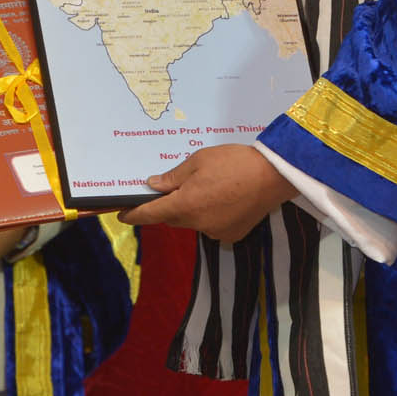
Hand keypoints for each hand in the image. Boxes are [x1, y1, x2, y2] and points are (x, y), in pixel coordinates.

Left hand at [117, 144, 296, 243]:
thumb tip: (154, 185)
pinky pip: (211, 225)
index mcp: (185, 204)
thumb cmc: (235, 162)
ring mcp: (215, 231)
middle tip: (173, 187)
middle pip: (172, 217)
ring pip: (192, 221)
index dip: (133, 215)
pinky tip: (222, 198)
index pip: (150, 214)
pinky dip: (210, 214)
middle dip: (168, 205)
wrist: (274, 175)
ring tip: (206, 188)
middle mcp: (197, 223)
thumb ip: (173, 177)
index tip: (122, 214)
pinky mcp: (232, 234)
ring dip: (191, 209)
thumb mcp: (199, 161)